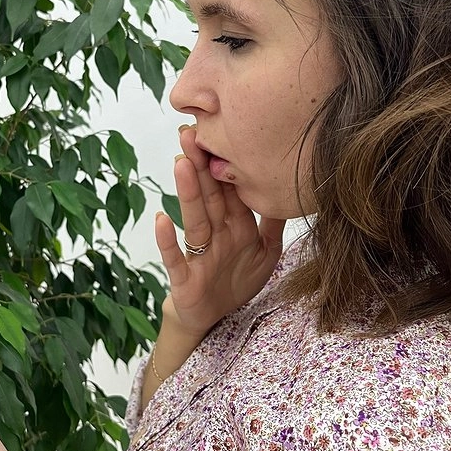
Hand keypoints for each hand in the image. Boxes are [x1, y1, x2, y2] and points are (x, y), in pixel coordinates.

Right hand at [154, 125, 286, 337]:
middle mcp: (215, 234)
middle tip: (190, 133)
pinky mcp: (185, 277)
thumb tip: (289, 190)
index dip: (224, 163)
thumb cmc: (236, 281)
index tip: (218, 131)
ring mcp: (198, 254)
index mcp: (235, 225)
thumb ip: (273, 223)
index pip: (229, 189)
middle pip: (209, 196)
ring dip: (187, 192)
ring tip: (181, 162)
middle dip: (200, 165)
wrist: (215, 318)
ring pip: (194, 219)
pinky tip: (161, 219)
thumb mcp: (266, 252)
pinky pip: (176, 258)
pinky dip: (168, 240)